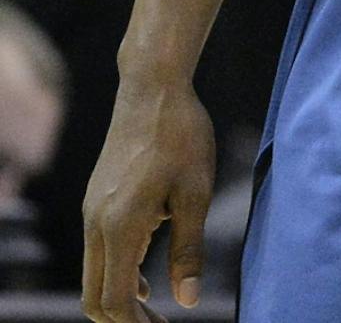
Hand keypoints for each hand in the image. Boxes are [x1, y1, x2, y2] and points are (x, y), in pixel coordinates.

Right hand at [82, 75, 216, 320]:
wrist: (153, 90)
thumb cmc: (182, 137)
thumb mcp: (196, 193)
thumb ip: (189, 250)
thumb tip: (187, 301)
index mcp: (120, 227)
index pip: (114, 300)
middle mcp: (96, 224)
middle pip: (94, 297)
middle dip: (124, 320)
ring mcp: (92, 212)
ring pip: (94, 276)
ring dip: (120, 299)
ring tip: (157, 312)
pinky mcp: (97, 202)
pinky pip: (98, 253)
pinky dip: (117, 274)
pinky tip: (145, 281)